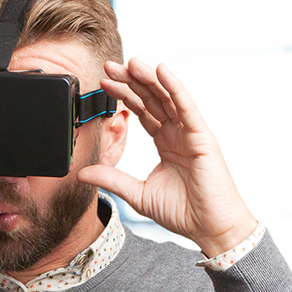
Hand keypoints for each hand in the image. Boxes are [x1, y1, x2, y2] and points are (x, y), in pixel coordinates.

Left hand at [77, 59, 256, 257]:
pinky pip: (187, 107)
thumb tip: (82, 172)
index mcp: (166, 142)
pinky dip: (174, 87)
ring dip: (149, 78)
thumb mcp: (137, 193)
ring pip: (167, 97)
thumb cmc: (183, 212)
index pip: (142, 111)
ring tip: (129, 62)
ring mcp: (191, 133)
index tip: (102, 83)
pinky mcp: (202, 137)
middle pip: (152, 99)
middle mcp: (179, 133)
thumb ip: (111, 179)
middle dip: (130, 81)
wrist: (210, 229)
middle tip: (109, 66)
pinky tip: (161, 70)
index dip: (123, 95)